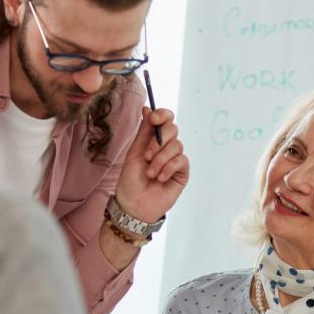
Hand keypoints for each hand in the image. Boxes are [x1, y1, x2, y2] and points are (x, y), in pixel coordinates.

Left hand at [114, 106, 188, 223]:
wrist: (134, 205)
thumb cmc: (131, 181)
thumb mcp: (134, 152)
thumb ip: (144, 131)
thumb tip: (148, 108)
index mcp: (154, 140)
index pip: (165, 119)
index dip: (162, 115)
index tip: (154, 118)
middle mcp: (166, 147)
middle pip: (173, 128)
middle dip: (158, 141)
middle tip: (147, 156)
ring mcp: (175, 159)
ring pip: (176, 145)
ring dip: (160, 159)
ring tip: (150, 173)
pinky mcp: (182, 172)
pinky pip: (181, 161)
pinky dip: (168, 168)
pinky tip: (160, 178)